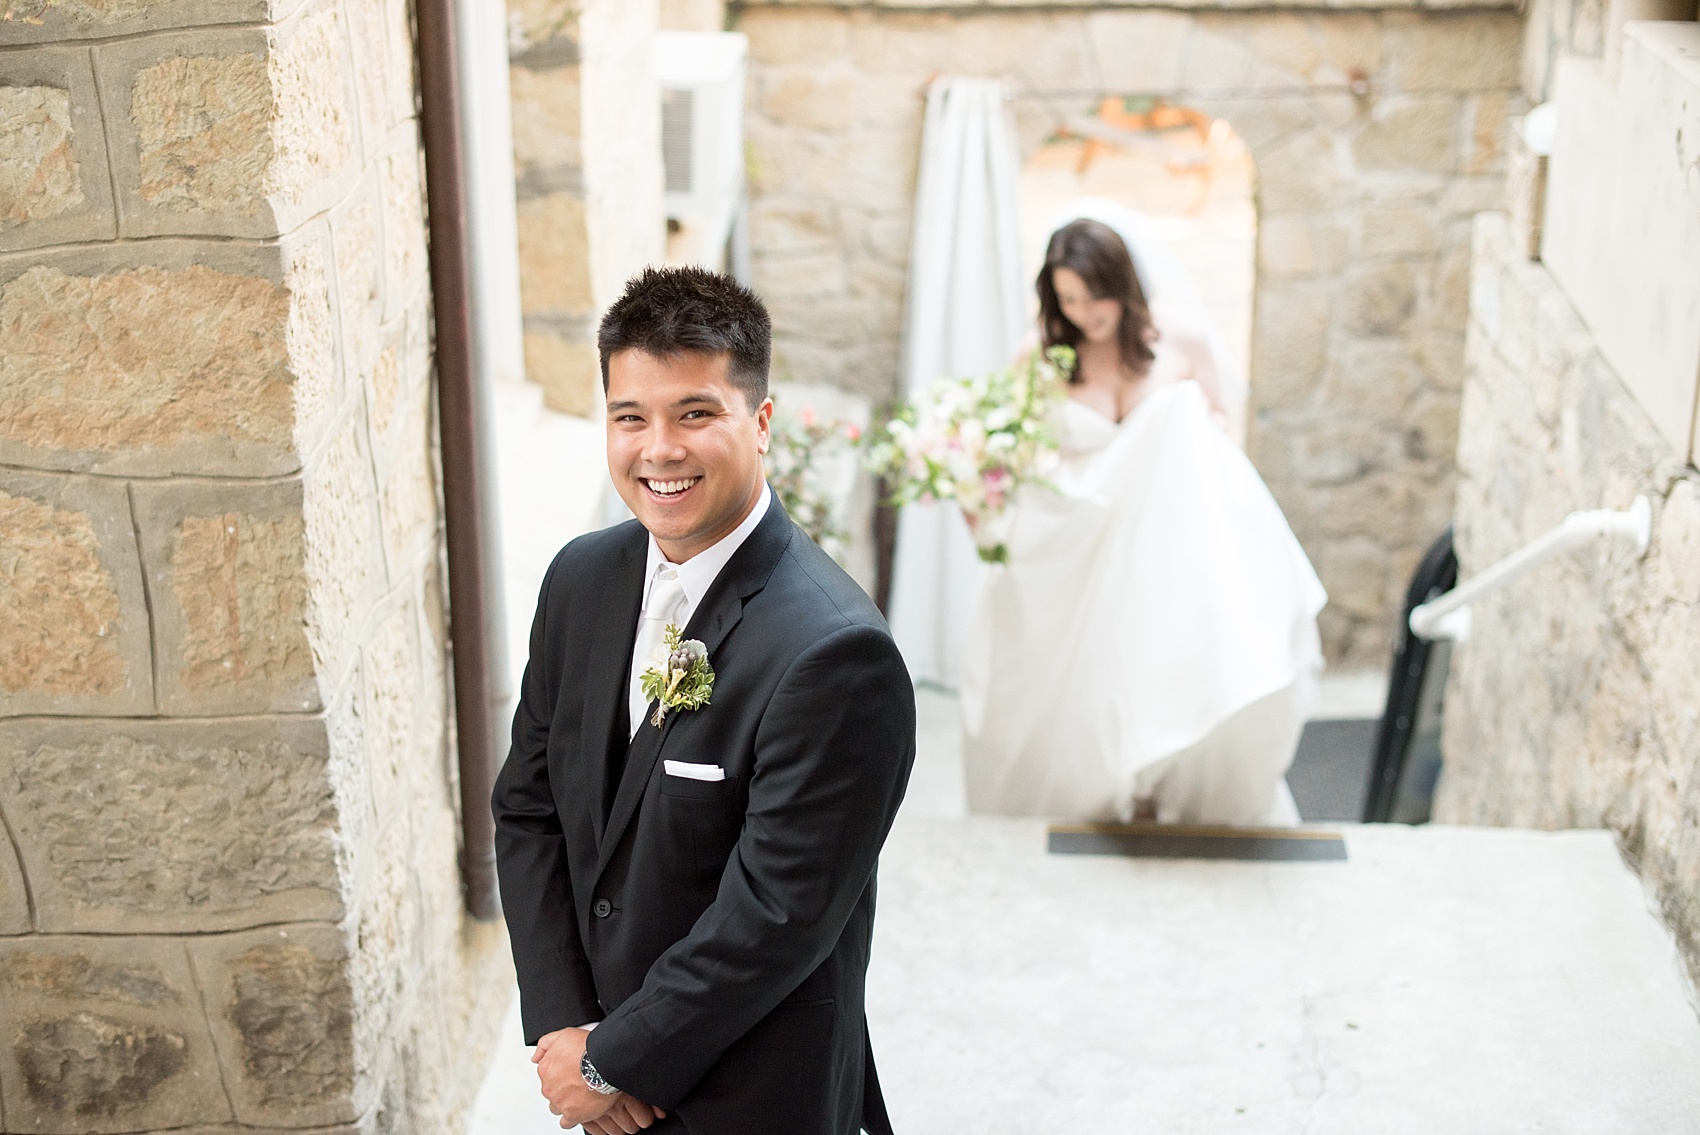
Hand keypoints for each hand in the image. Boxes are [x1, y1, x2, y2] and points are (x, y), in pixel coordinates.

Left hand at [532, 1027, 666, 1130]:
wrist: (605, 1061)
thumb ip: (545, 1044)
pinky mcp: (573, 1115)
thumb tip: (535, 1057)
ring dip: (567, 1102)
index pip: (547, 1075)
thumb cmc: (587, 1048)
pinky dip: (572, 1117)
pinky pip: (566, 1122)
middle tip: (579, 1081)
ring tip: (582, 1094)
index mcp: (545, 1069)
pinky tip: (581, 1110)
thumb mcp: (563, 1035)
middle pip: (552, 1091)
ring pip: (558, 1106)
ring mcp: (560, 1102)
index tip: (571, 1071)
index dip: (560, 1073)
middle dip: (563, 1088)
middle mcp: (549, 1087)